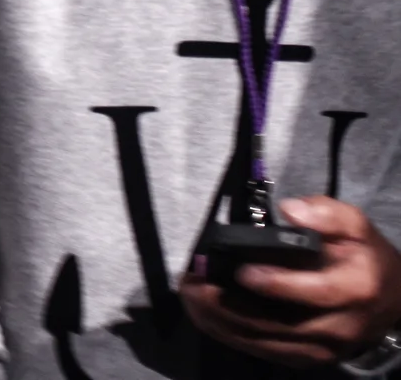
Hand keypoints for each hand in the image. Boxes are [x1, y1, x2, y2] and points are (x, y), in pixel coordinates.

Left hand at [180, 195, 400, 365]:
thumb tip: (291, 210)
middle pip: (275, 323)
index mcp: (354, 289)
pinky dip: (228, 334)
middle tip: (191, 281)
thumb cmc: (365, 259)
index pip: (312, 292)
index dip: (275, 284)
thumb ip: (327, 213)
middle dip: (226, 303)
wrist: (390, 301)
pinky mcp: (306, 358)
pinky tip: (203, 314)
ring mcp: (321, 348)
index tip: (239, 269)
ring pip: (261, 340)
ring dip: (218, 320)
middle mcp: (338, 326)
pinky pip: (262, 350)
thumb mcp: (356, 226)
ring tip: (188, 294)